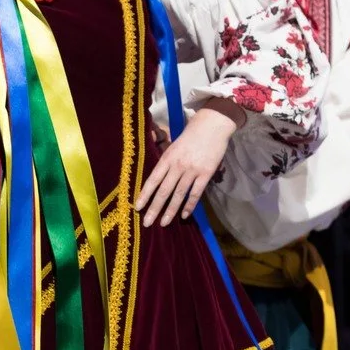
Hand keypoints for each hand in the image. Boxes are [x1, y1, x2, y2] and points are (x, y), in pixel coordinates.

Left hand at [136, 104, 242, 226]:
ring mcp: (192, 171)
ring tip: (163, 223)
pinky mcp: (205, 174)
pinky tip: (184, 215)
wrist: (212, 125)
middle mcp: (177, 166)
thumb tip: (158, 178)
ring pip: (178, 195)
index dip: (144, 195)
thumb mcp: (173, 145)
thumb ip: (167, 161)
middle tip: (147, 223)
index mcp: (167, 158)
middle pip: (163, 191)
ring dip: (170, 211)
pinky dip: (189, 206)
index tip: (137, 207)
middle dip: (154, 208)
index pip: (153, 180)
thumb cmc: (191, 135)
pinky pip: (195, 193)